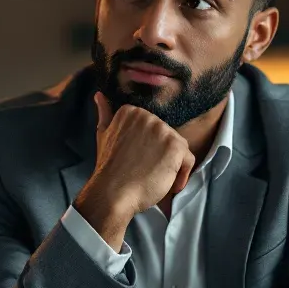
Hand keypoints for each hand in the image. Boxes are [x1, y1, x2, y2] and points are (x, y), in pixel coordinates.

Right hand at [74, 93, 194, 249]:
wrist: (112, 192)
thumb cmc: (108, 168)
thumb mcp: (103, 135)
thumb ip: (105, 113)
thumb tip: (99, 95)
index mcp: (132, 111)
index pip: (154, 129)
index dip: (149, 149)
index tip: (136, 160)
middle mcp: (149, 116)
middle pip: (168, 137)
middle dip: (160, 156)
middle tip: (143, 171)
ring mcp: (163, 130)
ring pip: (179, 148)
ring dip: (171, 166)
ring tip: (153, 177)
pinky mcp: (175, 146)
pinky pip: (188, 159)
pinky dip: (181, 175)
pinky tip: (166, 184)